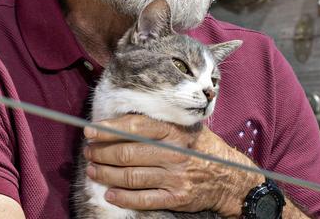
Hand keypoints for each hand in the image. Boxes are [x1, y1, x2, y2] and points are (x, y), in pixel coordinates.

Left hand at [83, 114, 262, 215]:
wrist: (230, 177)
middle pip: (128, 152)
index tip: (91, 130)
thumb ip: (160, 124)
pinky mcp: (176, 197)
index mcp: (175, 130)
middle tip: (89, 151)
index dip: (109, 128)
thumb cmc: (202, 148)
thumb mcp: (187, 128)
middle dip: (102, 152)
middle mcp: (174, 152)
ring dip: (106, 174)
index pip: (136, 126)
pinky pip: (143, 199)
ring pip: (130, 176)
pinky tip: (110, 194)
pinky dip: (123, 198)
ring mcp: (174, 176)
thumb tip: (123, 120)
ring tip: (93, 170)